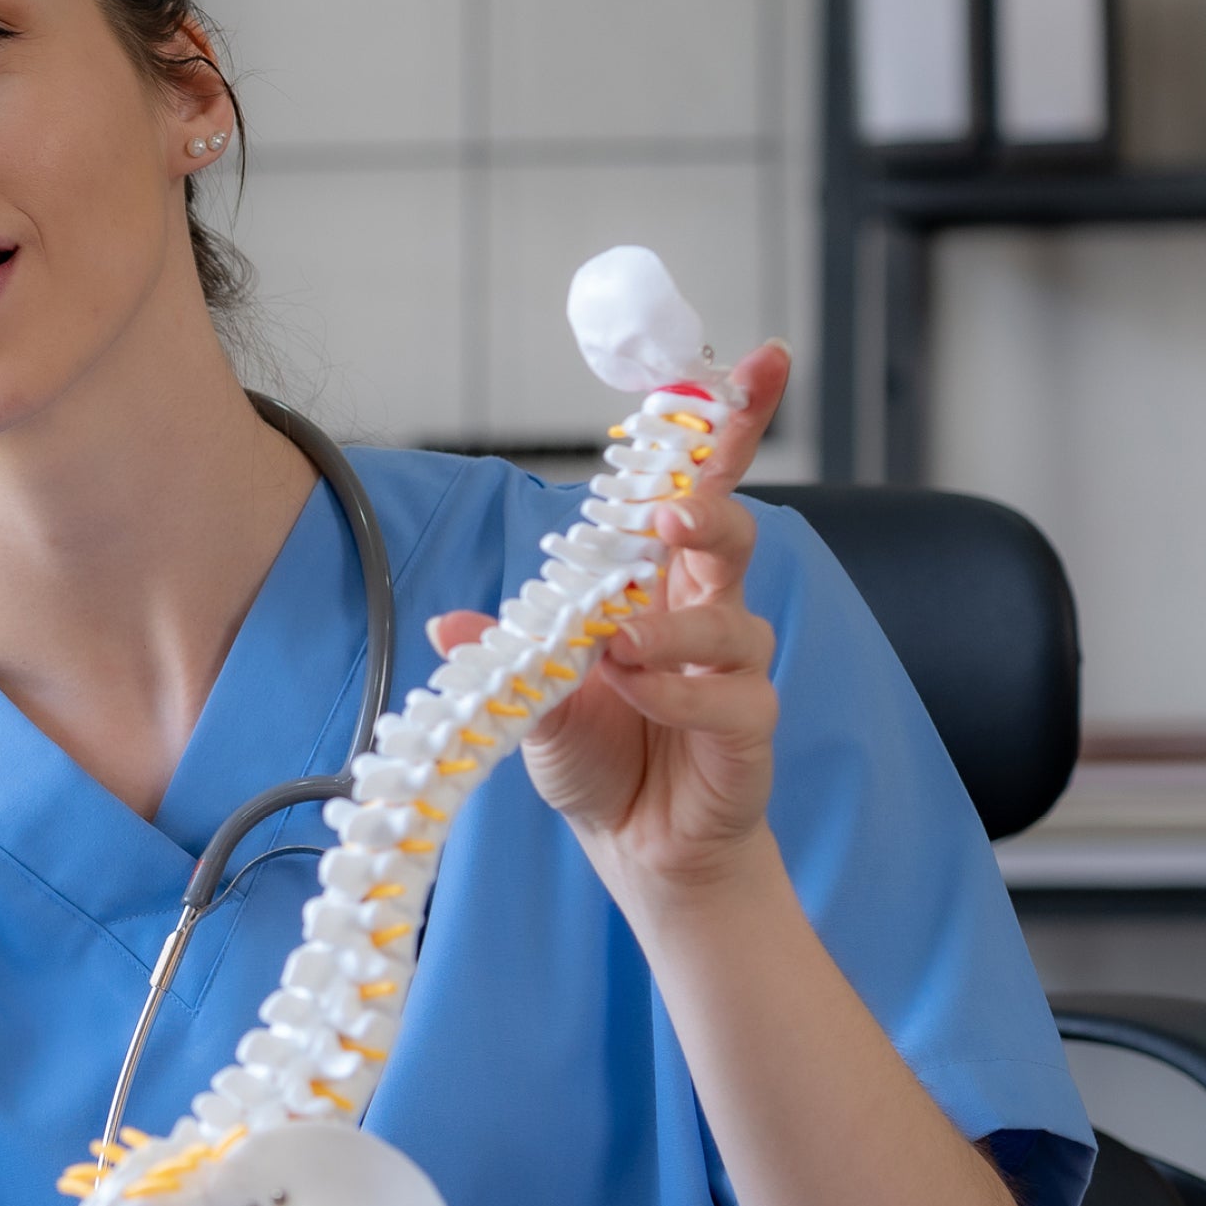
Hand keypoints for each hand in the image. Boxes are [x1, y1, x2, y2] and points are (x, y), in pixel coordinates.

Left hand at [429, 341, 793, 908]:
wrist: (638, 846)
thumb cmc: (596, 753)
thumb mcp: (531, 698)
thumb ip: (507, 654)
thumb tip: (451, 622)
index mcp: (658, 580)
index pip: (696, 485)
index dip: (726, 424)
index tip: (754, 359)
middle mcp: (705, 608)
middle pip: (734, 524)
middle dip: (711, 502)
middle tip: (664, 514)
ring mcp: (734, 666)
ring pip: (734, 615)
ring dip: (671, 625)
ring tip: (616, 647)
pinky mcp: (749, 725)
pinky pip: (729, 694)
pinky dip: (674, 690)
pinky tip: (633, 693)